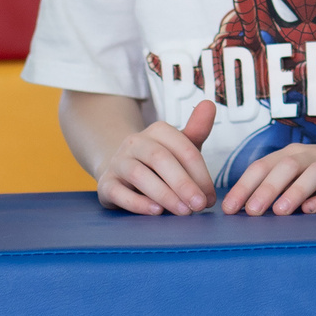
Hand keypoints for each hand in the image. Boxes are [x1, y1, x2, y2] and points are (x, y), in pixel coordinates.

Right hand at [97, 98, 217, 215]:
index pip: (183, 148)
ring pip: (139, 175)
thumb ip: (197, 129)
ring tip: (183, 211)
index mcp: (157, 130)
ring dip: (164, 194)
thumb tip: (210, 103)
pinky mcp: (105, 184)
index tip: (210, 197)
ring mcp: (118, 162)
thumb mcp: (181, 145)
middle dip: (183, 184)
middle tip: (199, 205)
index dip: (200, 174)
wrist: (123, 171)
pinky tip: (156, 212)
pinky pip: (118, 192)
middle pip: (160, 159)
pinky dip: (138, 203)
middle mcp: (135, 142)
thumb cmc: (161, 161)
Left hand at [222, 138, 315, 215]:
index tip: (229, 209)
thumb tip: (240, 210)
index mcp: (291, 155)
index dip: (244, 187)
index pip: (262, 166)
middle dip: (266, 189)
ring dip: (295, 191)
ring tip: (280, 212)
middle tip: (251, 212)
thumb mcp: (297, 173)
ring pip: (314, 174)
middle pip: (286, 167)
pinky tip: (311, 210)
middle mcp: (311, 157)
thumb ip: (273, 186)